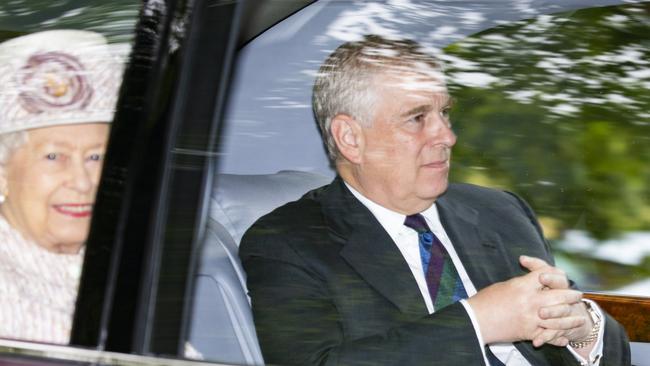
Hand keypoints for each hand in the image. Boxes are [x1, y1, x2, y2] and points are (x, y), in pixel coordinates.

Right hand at [467, 256, 583, 343]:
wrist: (476, 321)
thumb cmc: (486, 301)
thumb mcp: (505, 286)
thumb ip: (522, 284)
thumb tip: (534, 282)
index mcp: (522, 286)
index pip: (547, 275)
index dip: (555, 274)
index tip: (561, 276)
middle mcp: (530, 301)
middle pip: (560, 295)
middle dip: (571, 295)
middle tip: (577, 295)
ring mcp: (531, 318)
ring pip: (560, 317)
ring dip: (571, 317)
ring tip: (578, 316)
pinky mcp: (529, 333)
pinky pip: (549, 335)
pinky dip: (558, 337)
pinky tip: (564, 337)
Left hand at [521, 256, 593, 346]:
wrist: (573, 315)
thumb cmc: (553, 291)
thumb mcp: (545, 278)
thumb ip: (536, 266)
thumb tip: (522, 258)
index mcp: (560, 283)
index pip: (559, 276)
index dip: (551, 276)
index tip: (541, 277)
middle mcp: (566, 297)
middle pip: (564, 294)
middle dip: (553, 297)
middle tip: (541, 297)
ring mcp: (567, 313)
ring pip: (563, 313)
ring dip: (552, 314)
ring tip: (541, 315)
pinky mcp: (563, 329)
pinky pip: (556, 334)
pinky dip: (546, 338)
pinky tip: (537, 342)